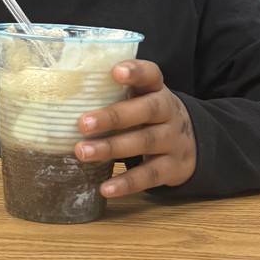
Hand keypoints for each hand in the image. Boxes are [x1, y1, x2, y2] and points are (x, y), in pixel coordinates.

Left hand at [74, 59, 196, 197]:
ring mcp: (173, 140)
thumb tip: (65, 94)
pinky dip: (127, 183)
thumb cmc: (151, 116)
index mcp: (157, 90)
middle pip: (146, 110)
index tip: (116, 71)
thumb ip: (114, 93)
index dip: (136, 72)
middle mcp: (169, 113)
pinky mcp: (172, 168)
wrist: (194, 144)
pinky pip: (149, 176)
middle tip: (83, 123)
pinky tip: (105, 188)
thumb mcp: (142, 98)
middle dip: (113, 117)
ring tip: (82, 152)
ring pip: (144, 142)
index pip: (151, 75)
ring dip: (111, 148)